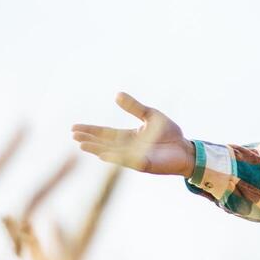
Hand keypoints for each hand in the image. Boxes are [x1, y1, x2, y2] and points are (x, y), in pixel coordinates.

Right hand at [71, 93, 195, 175]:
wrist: (185, 148)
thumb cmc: (169, 133)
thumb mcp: (150, 115)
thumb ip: (135, 107)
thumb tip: (117, 94)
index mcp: (128, 136)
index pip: (105, 133)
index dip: (91, 130)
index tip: (74, 128)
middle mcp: (128, 148)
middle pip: (104, 143)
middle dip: (89, 139)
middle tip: (74, 136)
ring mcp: (134, 157)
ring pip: (111, 153)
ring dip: (97, 149)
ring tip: (82, 145)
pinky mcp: (143, 164)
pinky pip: (126, 161)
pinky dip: (114, 158)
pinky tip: (102, 155)